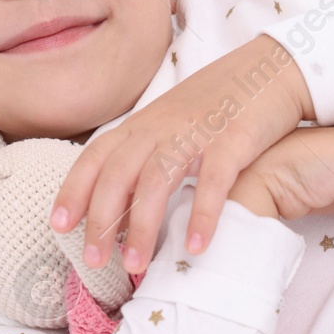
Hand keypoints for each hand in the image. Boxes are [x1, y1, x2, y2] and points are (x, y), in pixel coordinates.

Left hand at [50, 34, 315, 273]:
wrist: (275, 68)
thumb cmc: (222, 102)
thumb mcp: (174, 120)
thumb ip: (148, 152)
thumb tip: (125, 203)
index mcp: (144, 122)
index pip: (96, 155)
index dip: (74, 189)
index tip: (59, 226)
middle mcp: (162, 125)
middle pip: (119, 173)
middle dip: (101, 219)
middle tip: (93, 261)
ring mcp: (196, 130)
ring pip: (157, 180)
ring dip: (142, 226)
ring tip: (135, 266)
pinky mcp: (233, 139)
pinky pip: (213, 181)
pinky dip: (202, 215)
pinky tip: (196, 247)